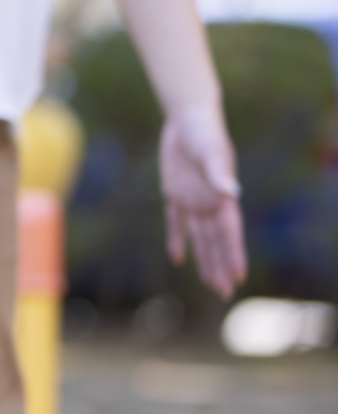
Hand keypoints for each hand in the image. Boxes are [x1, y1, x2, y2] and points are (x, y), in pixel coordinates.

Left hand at [159, 106, 245, 297]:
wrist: (187, 119)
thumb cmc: (204, 133)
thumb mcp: (211, 152)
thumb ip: (220, 174)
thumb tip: (232, 194)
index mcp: (222, 197)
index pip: (230, 233)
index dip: (233, 255)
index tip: (238, 277)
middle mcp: (210, 202)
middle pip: (216, 242)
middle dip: (220, 267)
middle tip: (224, 294)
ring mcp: (192, 200)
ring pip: (199, 238)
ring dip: (204, 260)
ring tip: (211, 284)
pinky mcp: (174, 193)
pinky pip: (175, 222)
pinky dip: (177, 239)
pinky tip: (178, 259)